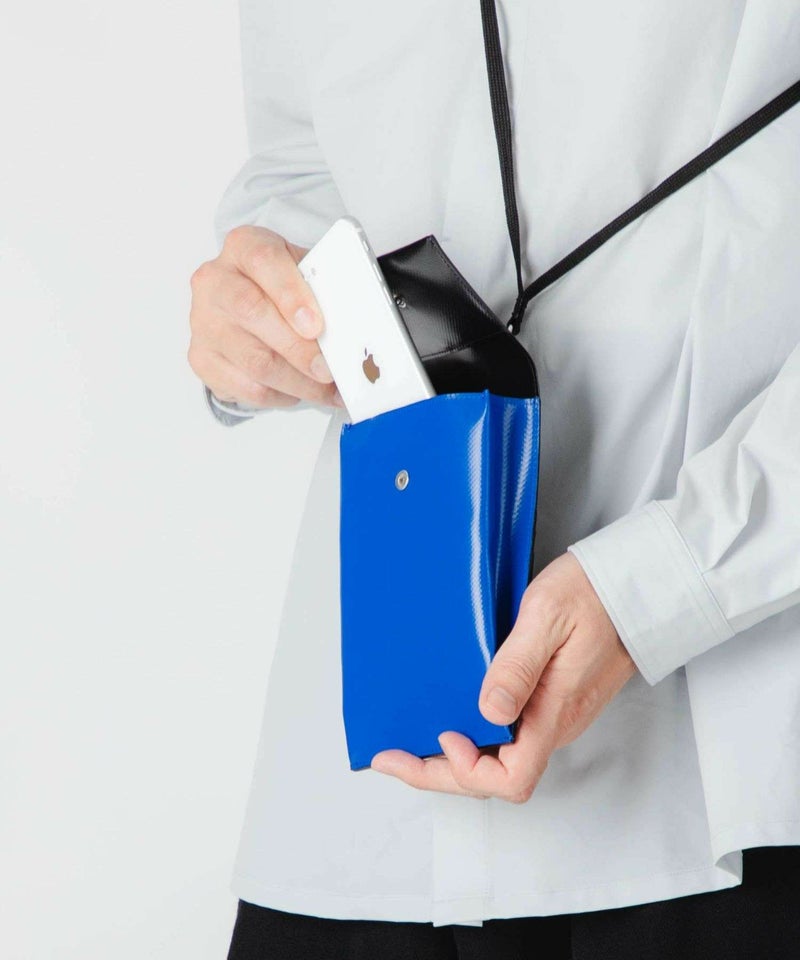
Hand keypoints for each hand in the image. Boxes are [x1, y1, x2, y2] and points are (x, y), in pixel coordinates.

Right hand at [187, 225, 343, 409]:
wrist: (245, 302)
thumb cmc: (281, 287)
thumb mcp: (304, 273)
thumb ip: (324, 290)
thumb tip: (355, 328)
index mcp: (243, 246)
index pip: (264, 262)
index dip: (291, 294)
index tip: (316, 325)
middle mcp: (215, 281)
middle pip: (253, 314)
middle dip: (298, 349)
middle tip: (329, 370)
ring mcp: (203, 321)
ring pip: (253, 361)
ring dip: (298, 383)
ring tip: (327, 390)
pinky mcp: (202, 358)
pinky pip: (246, 387)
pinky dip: (280, 396)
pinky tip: (300, 392)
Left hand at [370, 552, 637, 802]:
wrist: (634, 584)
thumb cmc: (592, 593)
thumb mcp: (546, 618)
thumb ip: (517, 667)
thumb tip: (488, 714)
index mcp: (553, 712)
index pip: (508, 778)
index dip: (465, 771)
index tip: (437, 737)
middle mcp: (554, 724)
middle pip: (494, 776)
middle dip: (438, 773)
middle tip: (390, 757)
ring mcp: (554, 715)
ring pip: (500, 758)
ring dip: (452, 758)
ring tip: (408, 742)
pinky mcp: (551, 701)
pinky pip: (509, 736)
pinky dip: (472, 736)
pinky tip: (449, 716)